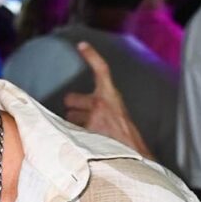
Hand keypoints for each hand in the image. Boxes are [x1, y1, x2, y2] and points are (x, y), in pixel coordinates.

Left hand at [62, 44, 151, 158]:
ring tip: (87, 135)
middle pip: (70, 99)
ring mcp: (92, 118)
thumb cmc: (125, 138)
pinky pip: (69, 132)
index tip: (82, 45)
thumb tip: (76, 109)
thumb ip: (102, 106)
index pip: (101, 70)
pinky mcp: (86, 133)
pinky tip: (81, 143)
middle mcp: (100, 104)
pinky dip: (71, 138)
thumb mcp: (118, 114)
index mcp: (111, 96)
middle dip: (72, 109)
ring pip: (68, 118)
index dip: (91, 56)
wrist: (133, 156)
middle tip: (81, 119)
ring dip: (72, 126)